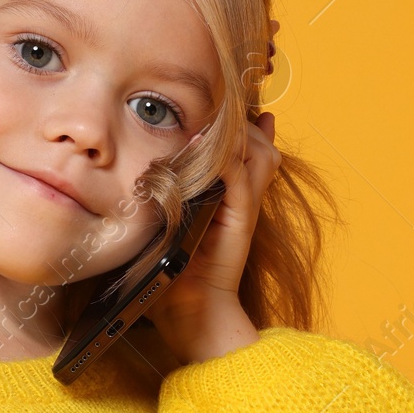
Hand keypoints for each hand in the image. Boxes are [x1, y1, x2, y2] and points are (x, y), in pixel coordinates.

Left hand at [152, 111, 281, 364]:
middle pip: (257, 143)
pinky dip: (230, 159)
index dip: (239, 121)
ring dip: (240, 134)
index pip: (246, 145)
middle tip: (223, 105)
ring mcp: (244, 208)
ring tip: (221, 121)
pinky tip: (210, 145)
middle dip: (242, 121)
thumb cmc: (169, 271)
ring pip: (258, 154)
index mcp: (227, 194)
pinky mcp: (242, 220)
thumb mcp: (165, 222)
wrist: (189, 312)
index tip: (230, 99)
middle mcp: (242, 197)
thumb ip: (166, 193)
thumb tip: (155, 165)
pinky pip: (243, 180)